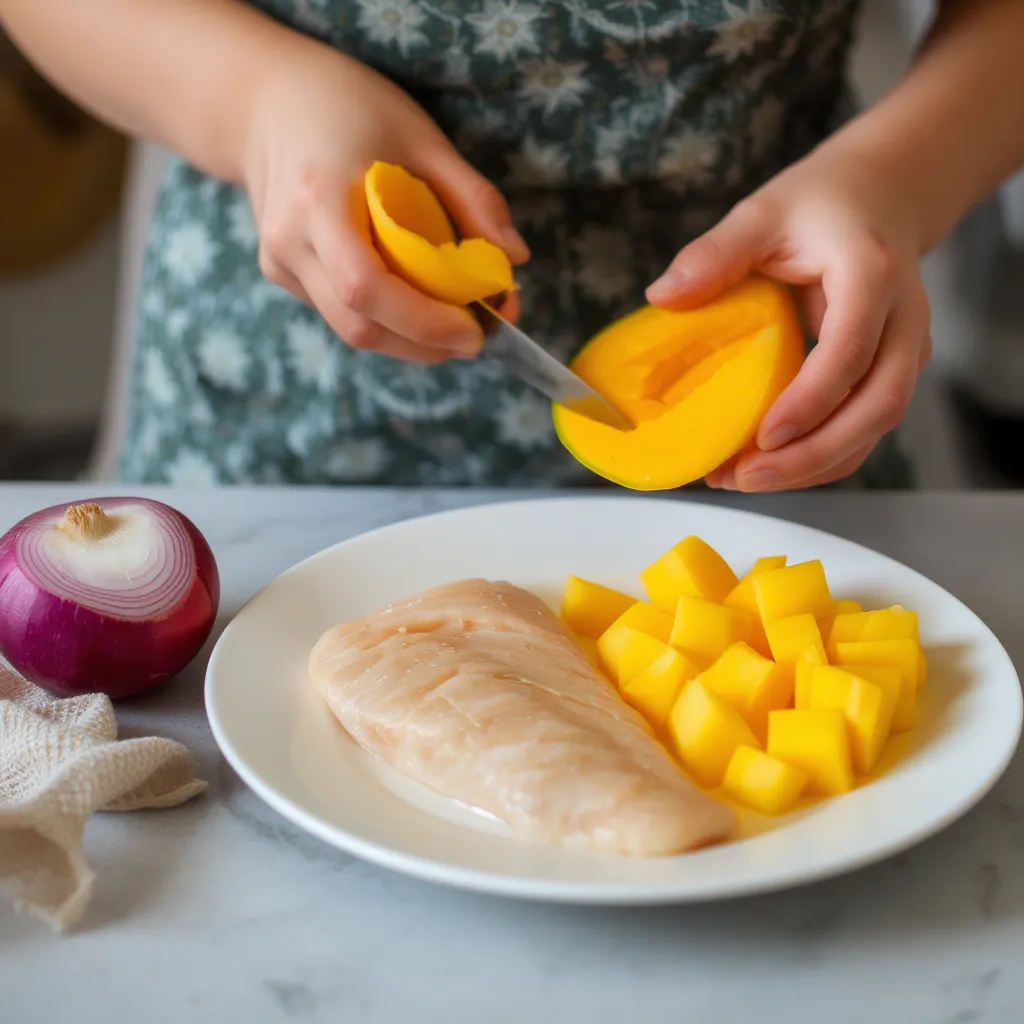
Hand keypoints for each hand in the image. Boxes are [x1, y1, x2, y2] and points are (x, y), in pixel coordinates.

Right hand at [242, 43, 527, 362]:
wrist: (268, 102)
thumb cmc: (351, 107)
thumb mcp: (422, 138)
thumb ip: (473, 198)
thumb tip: (516, 258)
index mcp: (319, 197)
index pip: (367, 287)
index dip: (424, 322)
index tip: (475, 331)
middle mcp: (289, 239)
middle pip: (360, 324)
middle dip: (426, 343)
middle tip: (479, 336)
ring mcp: (279, 262)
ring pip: (351, 331)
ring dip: (410, 342)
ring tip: (457, 326)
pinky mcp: (282, 275)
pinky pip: (341, 315)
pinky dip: (387, 322)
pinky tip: (418, 305)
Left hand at [646, 139, 931, 490]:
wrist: (882, 195)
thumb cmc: (820, 204)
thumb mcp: (762, 213)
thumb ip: (715, 253)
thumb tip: (660, 297)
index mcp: (872, 277)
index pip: (850, 351)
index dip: (810, 401)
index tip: (764, 437)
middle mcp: (904, 321)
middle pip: (879, 406)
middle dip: (813, 454)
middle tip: (745, 478)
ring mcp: (905, 351)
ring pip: (876, 427)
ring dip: (815, 465)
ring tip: (744, 480)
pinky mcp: (891, 372)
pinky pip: (864, 427)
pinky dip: (821, 456)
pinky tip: (768, 467)